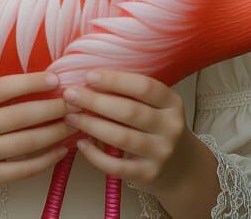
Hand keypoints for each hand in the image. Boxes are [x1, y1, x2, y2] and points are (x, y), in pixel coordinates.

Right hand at [0, 72, 73, 203]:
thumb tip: (39, 85)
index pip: (2, 88)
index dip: (31, 82)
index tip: (55, 79)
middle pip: (20, 115)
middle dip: (53, 108)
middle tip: (74, 103)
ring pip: (26, 142)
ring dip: (55, 132)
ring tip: (73, 124)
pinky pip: (22, 169)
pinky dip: (45, 160)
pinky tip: (60, 151)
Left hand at [61, 70, 203, 192]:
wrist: (180, 167)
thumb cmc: (157, 128)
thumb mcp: (155, 107)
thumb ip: (130, 94)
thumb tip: (88, 81)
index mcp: (172, 103)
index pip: (144, 87)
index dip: (115, 80)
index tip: (88, 76)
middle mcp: (171, 127)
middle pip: (130, 111)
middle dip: (95, 102)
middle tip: (70, 95)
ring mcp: (161, 152)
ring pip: (122, 138)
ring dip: (92, 126)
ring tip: (71, 117)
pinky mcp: (149, 174)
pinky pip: (117, 166)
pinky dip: (95, 155)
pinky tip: (81, 144)